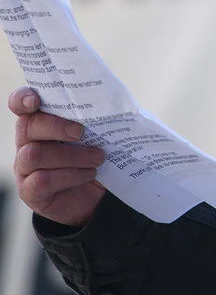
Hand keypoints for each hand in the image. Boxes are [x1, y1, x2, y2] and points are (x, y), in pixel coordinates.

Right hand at [10, 88, 105, 226]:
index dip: (22, 98)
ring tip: (97, 158)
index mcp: (40, 122)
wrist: (93, 196)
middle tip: (82, 132)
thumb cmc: (92, 157)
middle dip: (56, 126)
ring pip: (35, 154)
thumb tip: (115, 104)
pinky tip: (89, 173)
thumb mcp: (95, 136)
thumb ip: (95, 119)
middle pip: (28, 126)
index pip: (20, 104)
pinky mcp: (30, 190)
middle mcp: (27, 142)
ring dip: (71, 156)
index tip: (35, 100)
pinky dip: (70, 175)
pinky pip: (42, 180)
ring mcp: (25, 167)